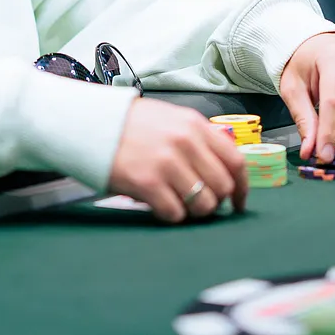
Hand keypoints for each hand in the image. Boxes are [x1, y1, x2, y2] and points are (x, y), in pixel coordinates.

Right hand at [106, 97, 246, 222]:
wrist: (92, 123)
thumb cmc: (132, 124)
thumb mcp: (173, 119)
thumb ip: (200, 140)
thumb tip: (223, 171)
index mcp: (196, 125)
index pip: (236, 161)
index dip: (242, 187)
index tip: (239, 201)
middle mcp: (186, 143)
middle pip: (222, 187)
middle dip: (215, 201)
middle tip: (200, 203)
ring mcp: (167, 163)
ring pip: (203, 204)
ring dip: (193, 211)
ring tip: (178, 203)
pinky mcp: (148, 183)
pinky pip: (175, 213)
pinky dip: (171, 215)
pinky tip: (159, 205)